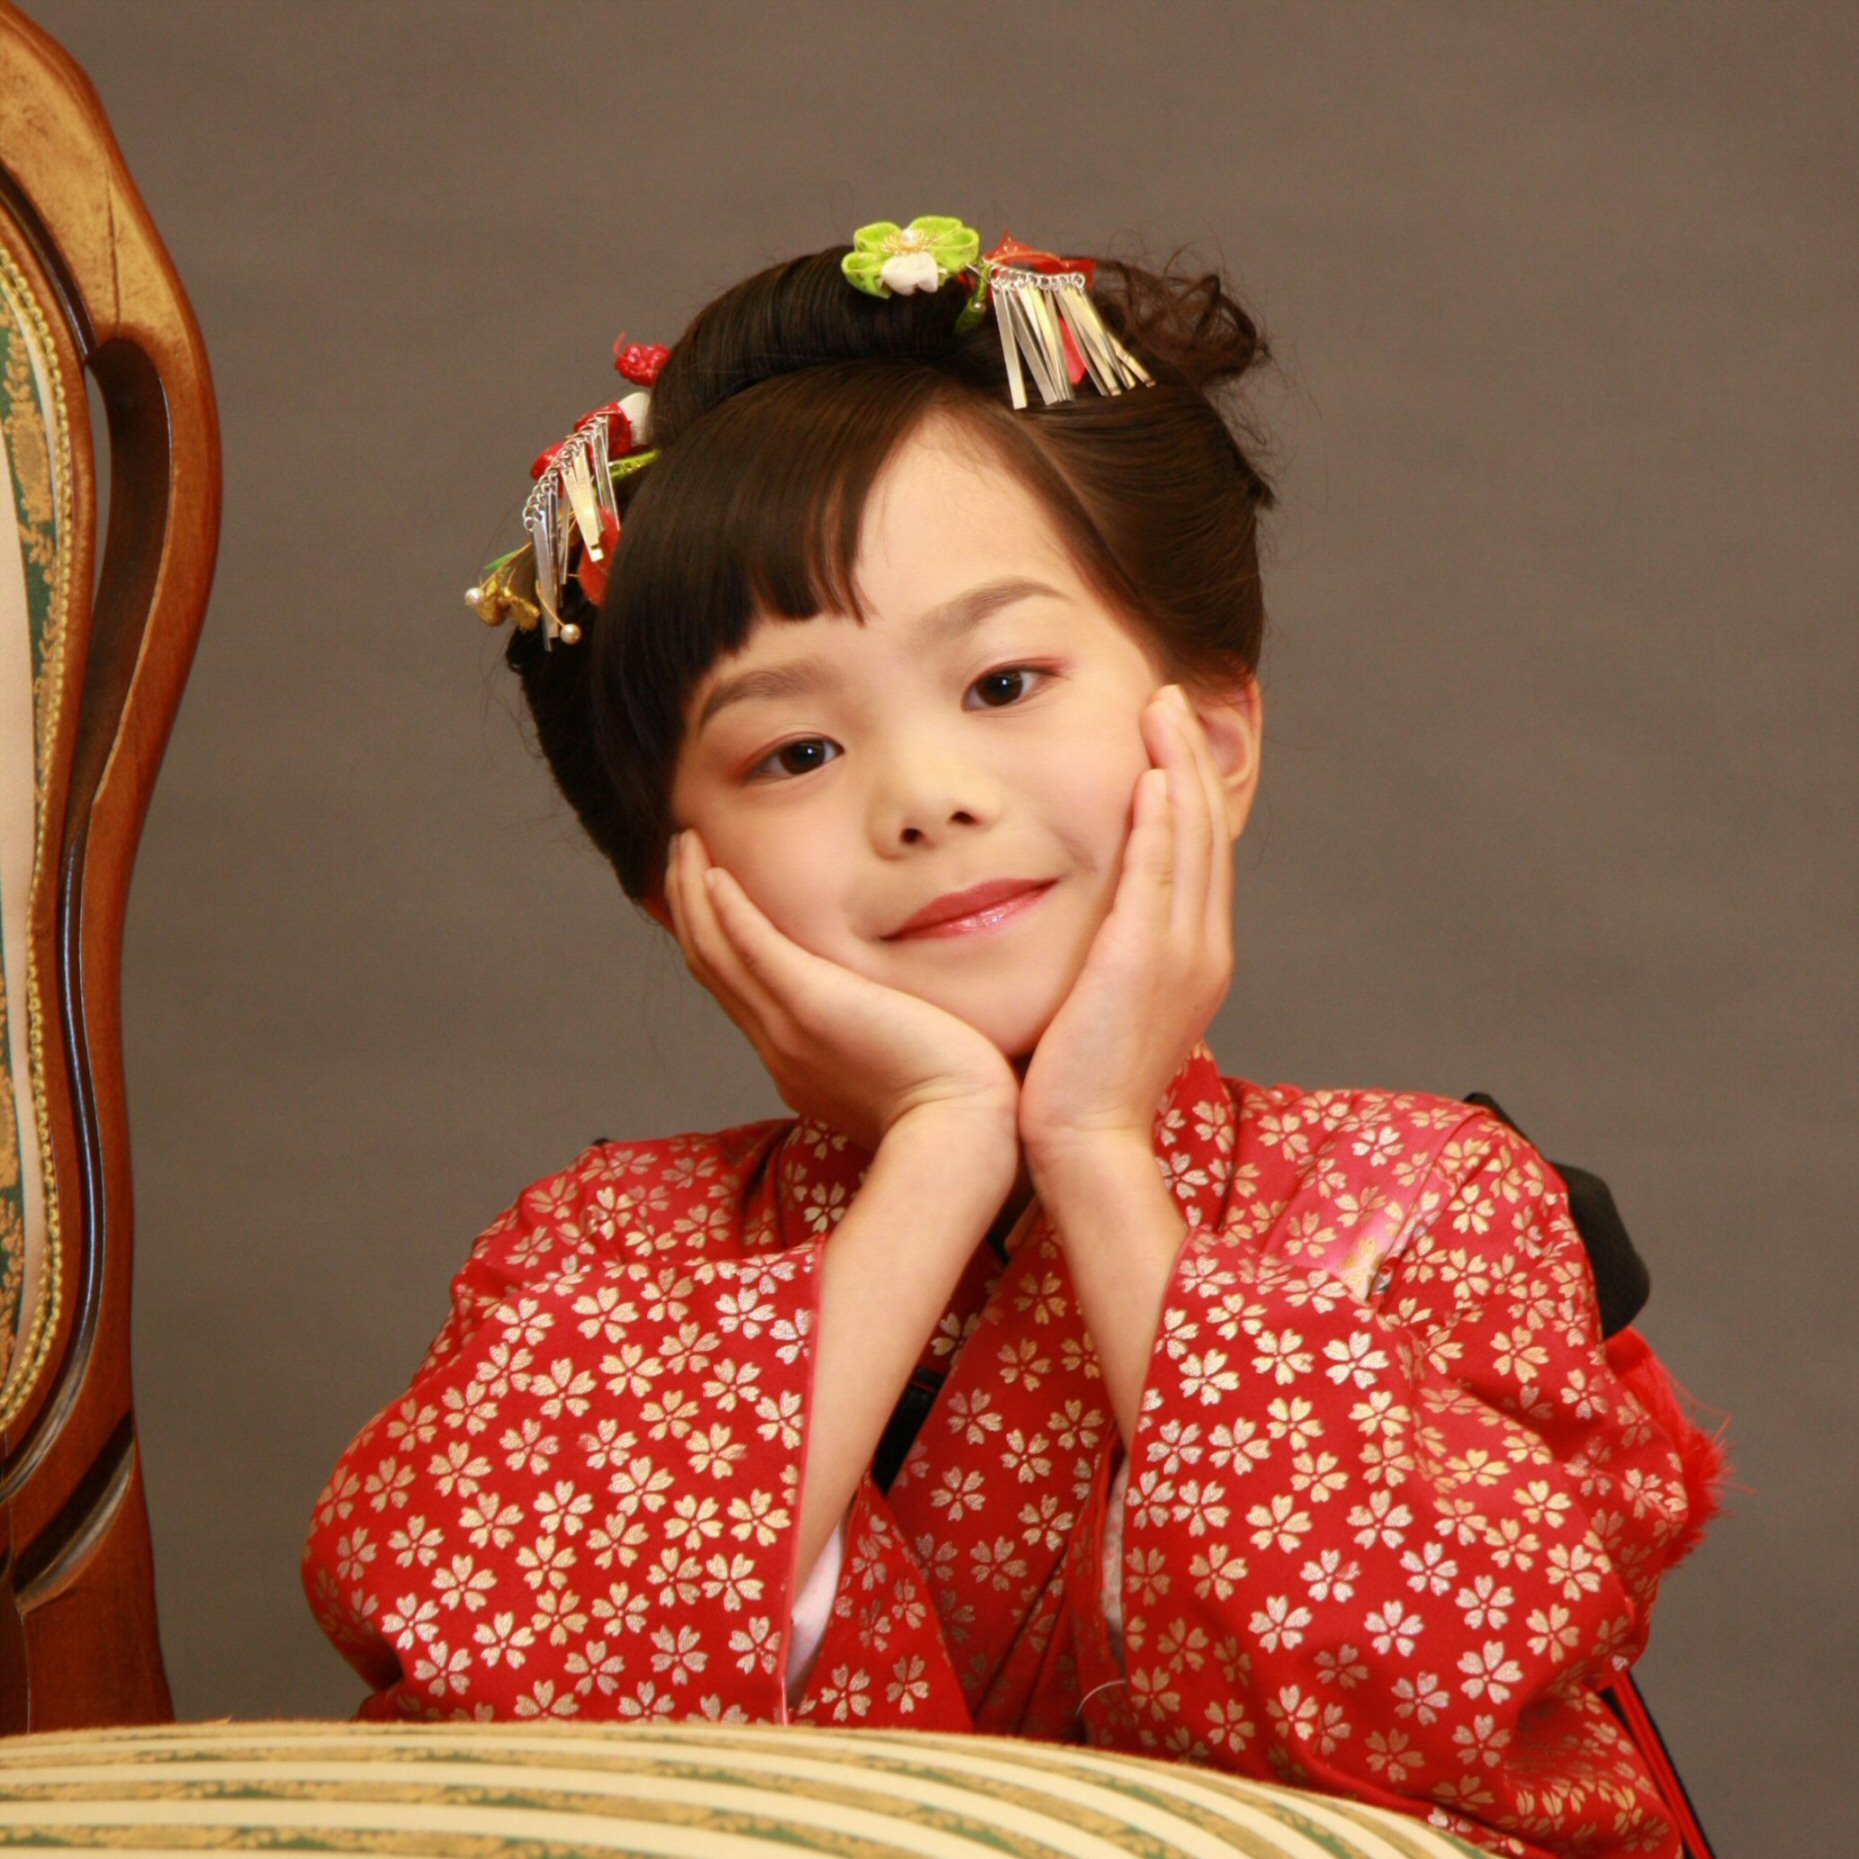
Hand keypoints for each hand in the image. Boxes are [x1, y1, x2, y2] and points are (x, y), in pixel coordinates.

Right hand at [665, 829, 1019, 1162]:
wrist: (958, 1131)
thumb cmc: (951, 1109)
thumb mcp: (901, 1070)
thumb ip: (884, 1040)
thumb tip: (902, 1022)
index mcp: (796, 1058)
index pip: (737, 989)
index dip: (712, 938)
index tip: (705, 896)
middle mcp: (778, 1043)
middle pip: (710, 964)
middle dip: (688, 905)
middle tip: (681, 855)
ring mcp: (787, 1027)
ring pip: (714, 952)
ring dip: (693, 894)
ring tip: (685, 846)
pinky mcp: (810, 1005)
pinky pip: (750, 947)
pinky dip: (726, 910)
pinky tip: (715, 872)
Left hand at [1019, 684, 1234, 1169]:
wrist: (1085, 1146)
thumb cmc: (1077, 1090)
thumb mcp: (1103, 1013)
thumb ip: (1105, 963)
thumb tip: (1087, 939)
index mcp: (1195, 961)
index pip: (1198, 857)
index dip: (1189, 793)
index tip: (1168, 744)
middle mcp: (1202, 949)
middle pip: (1206, 832)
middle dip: (1191, 760)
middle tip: (1170, 700)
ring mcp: (1183, 953)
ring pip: (1191, 838)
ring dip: (1179, 766)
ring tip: (1162, 708)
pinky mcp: (1145, 959)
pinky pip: (1159, 871)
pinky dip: (1161, 818)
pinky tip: (1151, 772)